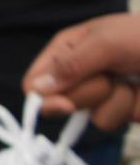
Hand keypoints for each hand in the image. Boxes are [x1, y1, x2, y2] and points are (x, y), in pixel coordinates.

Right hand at [26, 13, 139, 132]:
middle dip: (88, 94)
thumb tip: (37, 90)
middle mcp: (79, 73)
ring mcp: (100, 93)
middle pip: (58, 102)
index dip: (44, 97)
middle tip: (110, 78)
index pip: (35, 82)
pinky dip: (127, 109)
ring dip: (113, 102)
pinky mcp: (120, 110)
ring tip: (131, 81)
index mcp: (67, 49)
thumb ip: (71, 65)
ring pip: (87, 116)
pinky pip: (109, 121)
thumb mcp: (107, 42)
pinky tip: (139, 92)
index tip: (66, 104)